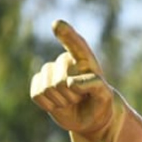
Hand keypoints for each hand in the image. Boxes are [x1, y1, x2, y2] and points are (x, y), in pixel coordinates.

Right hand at [30, 21, 114, 140]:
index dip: (67, 35)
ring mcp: (51, 71)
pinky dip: (49, 105)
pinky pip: (36, 94)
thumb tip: (69, 82)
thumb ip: (95, 85)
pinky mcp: (39, 83)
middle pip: (60, 80)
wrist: (90, 117)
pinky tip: (58, 104)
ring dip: (61, 101)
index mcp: (85, 60)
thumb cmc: (101, 103)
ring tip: (72, 100)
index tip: (58, 24)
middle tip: (82, 98)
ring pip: (48, 88)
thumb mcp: (105, 96)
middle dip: (72, 95)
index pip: (77, 46)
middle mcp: (66, 61)